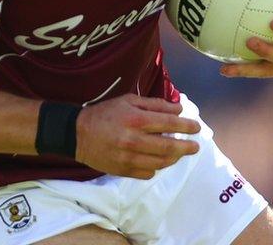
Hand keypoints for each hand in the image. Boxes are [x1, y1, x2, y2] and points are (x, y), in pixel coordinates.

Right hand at [75, 94, 200, 179]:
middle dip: (187, 147)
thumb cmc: (104, 113)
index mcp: (136, 119)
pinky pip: (149, 172)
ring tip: (177, 153)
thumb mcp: (128, 101)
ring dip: (174, 157)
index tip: (196, 127)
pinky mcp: (124, 171)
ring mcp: (129, 158)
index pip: (170, 124)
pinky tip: (155, 160)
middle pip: (170, 147)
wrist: (76, 134)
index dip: (187, 126)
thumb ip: (154, 104)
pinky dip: (156, 167)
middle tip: (195, 146)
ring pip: (162, 162)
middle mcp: (135, 140)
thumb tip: (178, 110)